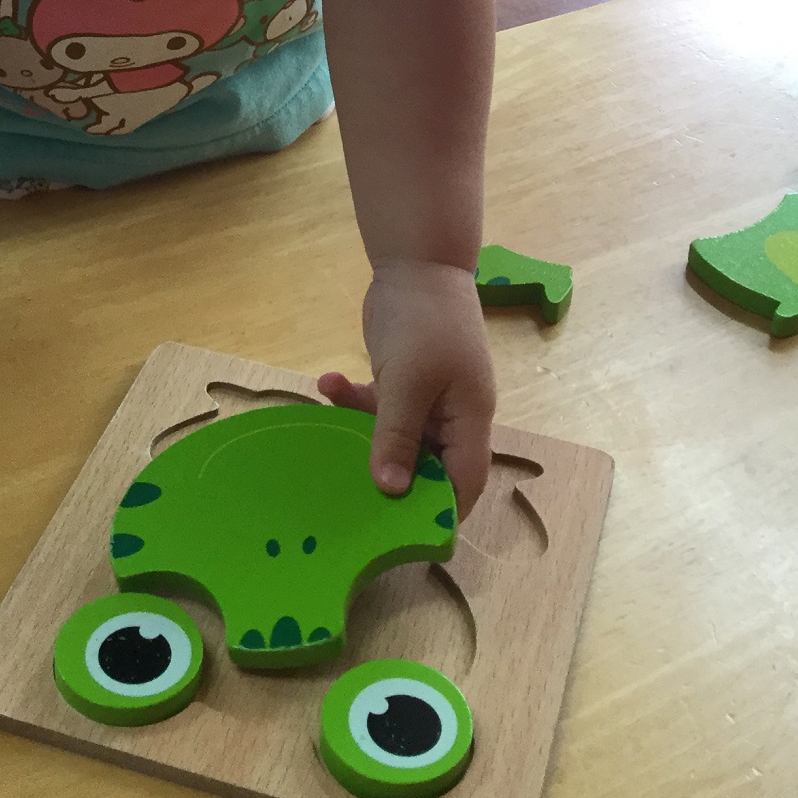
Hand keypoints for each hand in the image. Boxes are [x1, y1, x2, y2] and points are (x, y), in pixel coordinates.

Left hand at [317, 258, 495, 519]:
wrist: (416, 261)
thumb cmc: (425, 320)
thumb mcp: (408, 381)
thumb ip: (397, 436)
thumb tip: (390, 491)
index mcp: (469, 419)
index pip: (464, 482)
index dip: (439, 512)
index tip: (400, 536)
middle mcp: (452, 415)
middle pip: (427, 465)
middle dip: (390, 478)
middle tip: (346, 492)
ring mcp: (428, 397)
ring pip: (395, 437)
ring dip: (361, 432)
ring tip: (327, 424)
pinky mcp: (403, 380)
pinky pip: (379, 407)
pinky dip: (353, 400)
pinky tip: (327, 380)